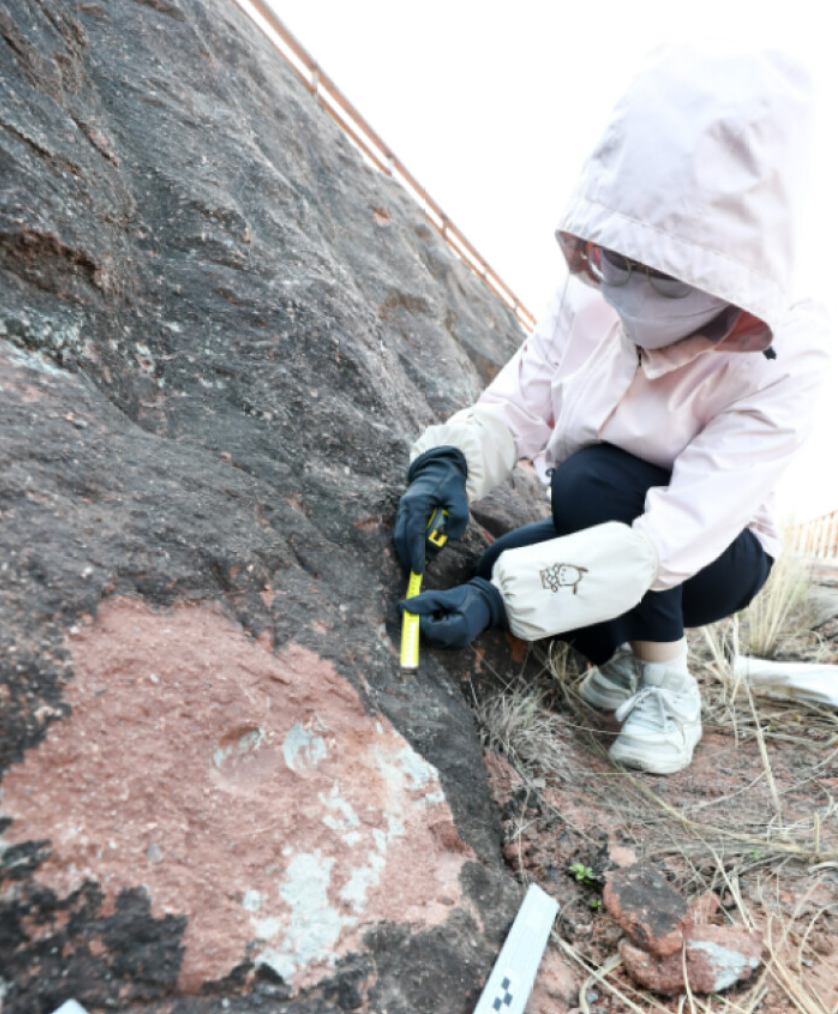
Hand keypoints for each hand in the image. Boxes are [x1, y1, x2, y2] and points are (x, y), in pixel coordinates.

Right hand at [393, 447, 468, 573]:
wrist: (438, 468)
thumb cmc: (449, 483)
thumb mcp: (459, 498)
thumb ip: (458, 517)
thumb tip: (450, 536)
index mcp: (417, 503)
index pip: (414, 532)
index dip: (415, 552)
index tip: (419, 569)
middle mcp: (406, 507)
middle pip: (402, 537)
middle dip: (407, 557)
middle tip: (414, 573)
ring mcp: (403, 509)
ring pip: (399, 535)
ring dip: (406, 552)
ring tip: (415, 566)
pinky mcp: (405, 512)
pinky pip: (402, 531)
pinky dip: (407, 544)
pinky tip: (415, 553)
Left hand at [399, 577, 506, 648]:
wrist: (488, 604)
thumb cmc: (468, 597)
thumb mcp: (446, 596)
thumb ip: (424, 602)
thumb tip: (402, 606)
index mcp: (457, 629)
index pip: (428, 628)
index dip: (421, 617)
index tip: (424, 605)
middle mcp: (456, 642)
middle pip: (428, 635)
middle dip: (425, 620)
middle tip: (433, 607)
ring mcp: (456, 646)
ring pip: (431, 637)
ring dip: (429, 623)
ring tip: (440, 611)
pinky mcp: (455, 645)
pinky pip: (437, 639)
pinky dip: (435, 627)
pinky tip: (444, 618)